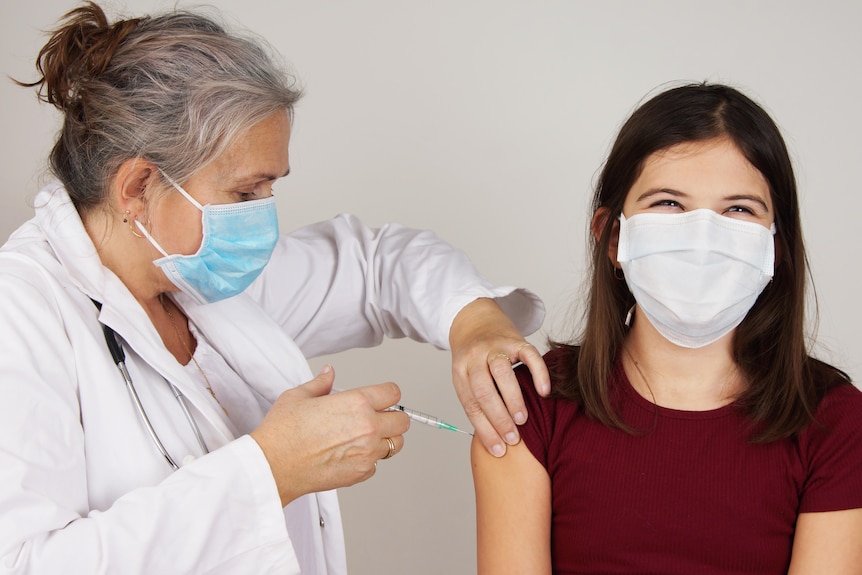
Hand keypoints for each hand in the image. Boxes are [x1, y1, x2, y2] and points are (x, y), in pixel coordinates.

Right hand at [250, 365, 409, 506]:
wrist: (272, 466)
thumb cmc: (282, 432)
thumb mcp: (299, 396)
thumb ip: (321, 383)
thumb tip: (328, 373)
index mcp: (356, 403)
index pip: (393, 393)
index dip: (388, 394)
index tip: (383, 398)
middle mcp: (368, 427)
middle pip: (403, 421)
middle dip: (393, 417)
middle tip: (378, 418)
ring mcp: (367, 452)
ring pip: (395, 444)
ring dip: (385, 440)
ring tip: (364, 437)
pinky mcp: (361, 473)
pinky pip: (377, 465)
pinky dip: (369, 460)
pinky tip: (350, 454)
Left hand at [449, 298, 549, 457]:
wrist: (475, 319)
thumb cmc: (474, 358)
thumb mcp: (467, 377)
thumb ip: (478, 401)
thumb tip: (495, 439)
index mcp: (460, 371)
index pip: (471, 405)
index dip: (484, 430)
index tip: (498, 450)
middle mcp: (475, 358)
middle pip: (484, 390)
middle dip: (498, 418)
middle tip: (513, 438)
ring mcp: (495, 347)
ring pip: (502, 373)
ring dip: (513, 399)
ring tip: (523, 420)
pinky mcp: (515, 339)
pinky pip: (528, 355)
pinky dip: (537, 373)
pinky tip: (543, 391)